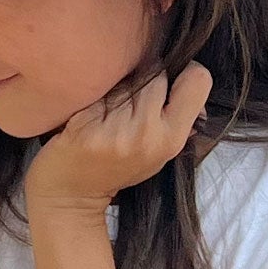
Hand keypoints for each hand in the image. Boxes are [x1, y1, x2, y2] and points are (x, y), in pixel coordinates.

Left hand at [28, 62, 212, 215]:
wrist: (70, 195)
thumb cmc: (116, 169)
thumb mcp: (159, 154)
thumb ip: (178, 122)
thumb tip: (193, 79)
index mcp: (171, 140)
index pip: (198, 80)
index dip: (186, 72)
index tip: (172, 81)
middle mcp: (146, 133)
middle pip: (157, 73)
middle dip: (146, 80)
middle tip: (132, 101)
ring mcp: (115, 128)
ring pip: (127, 79)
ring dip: (120, 86)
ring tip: (110, 111)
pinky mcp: (85, 123)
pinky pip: (99, 89)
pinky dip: (96, 96)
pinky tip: (91, 115)